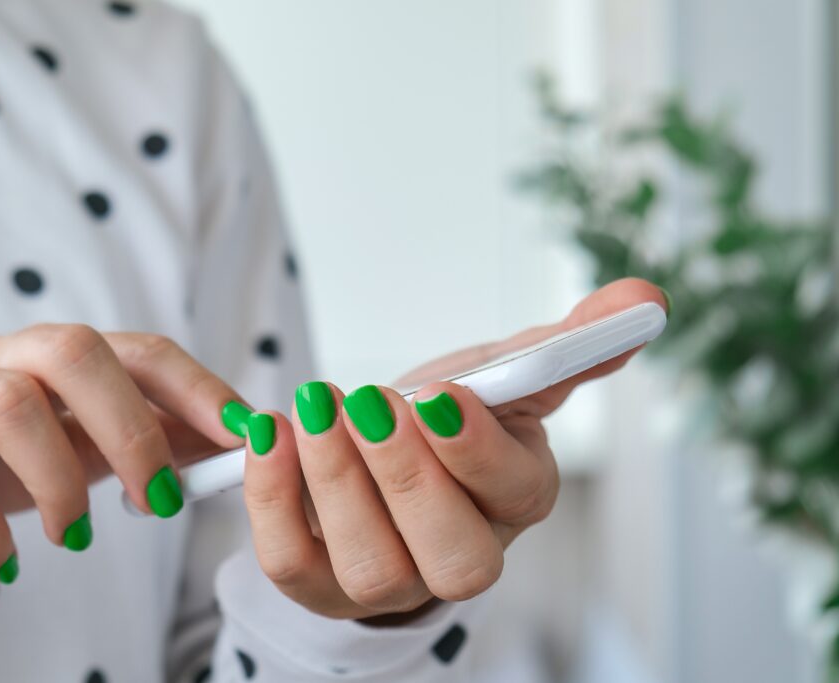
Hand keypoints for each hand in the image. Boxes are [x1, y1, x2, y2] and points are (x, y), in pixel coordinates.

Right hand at [0, 326, 247, 581]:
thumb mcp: (74, 439)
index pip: (139, 349)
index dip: (196, 387)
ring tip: (77, 538)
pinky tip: (4, 565)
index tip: (244, 435)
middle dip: (132, 429)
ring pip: (8, 404)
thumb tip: (235, 443)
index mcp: (57, 356)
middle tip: (160, 503)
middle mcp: (1, 355)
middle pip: (74, 352)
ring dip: (59, 481)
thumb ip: (146, 436)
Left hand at [242, 278, 667, 618]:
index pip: (513, 492)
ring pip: (373, 567)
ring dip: (336, 484)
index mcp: (515, 496)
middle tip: (368, 402)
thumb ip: (563, 343)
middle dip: (407, 476)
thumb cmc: (442, 414)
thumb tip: (643, 297)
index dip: (474, 448)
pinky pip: (292, 566)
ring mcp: (391, 581)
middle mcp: (461, 555)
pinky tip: (269, 434)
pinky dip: (274, 501)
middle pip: (454, 557)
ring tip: (315, 408)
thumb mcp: (499, 370)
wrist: (374, 452)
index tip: (436, 392)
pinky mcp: (319, 585)